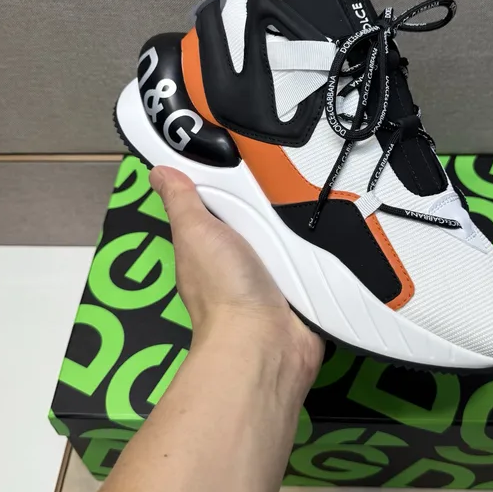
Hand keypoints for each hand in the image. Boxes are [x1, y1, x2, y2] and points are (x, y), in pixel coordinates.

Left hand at [150, 165, 323, 384]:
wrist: (265, 342)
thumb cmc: (224, 288)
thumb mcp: (195, 233)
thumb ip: (181, 201)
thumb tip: (159, 171)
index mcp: (209, 245)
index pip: (221, 201)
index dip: (231, 179)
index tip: (249, 149)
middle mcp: (239, 259)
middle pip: (259, 214)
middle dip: (272, 197)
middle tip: (294, 165)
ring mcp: (272, 274)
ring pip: (288, 233)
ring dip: (300, 218)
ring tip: (319, 185)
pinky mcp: (301, 285)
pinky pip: (313, 254)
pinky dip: (321, 243)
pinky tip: (333, 220)